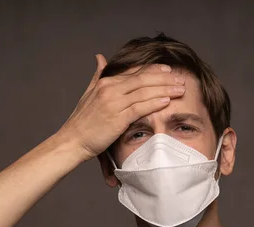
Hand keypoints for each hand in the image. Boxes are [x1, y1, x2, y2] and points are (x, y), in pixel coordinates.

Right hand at [58, 54, 185, 160]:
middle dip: (164, 79)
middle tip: (180, 79)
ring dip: (165, 90)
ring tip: (180, 89)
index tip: (168, 70)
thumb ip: (97, 76)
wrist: (72, 141)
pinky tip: (167, 101)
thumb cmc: (81, 121)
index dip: (153, 70)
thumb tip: (100, 58)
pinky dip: (154, 103)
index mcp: (105, 83)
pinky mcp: (117, 119)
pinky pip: (140, 108)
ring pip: (144, 92)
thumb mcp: (88, 94)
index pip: (134, 72)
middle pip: (143, 79)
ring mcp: (114, 104)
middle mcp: (110, 90)